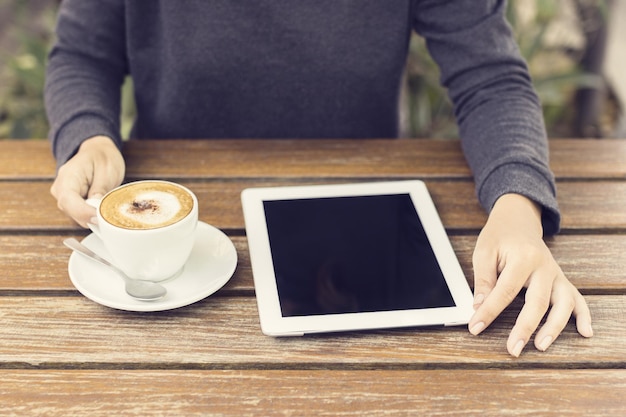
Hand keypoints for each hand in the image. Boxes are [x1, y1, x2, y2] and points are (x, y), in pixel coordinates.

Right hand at [50, 135, 124, 227]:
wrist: (98, 151)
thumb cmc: (103, 157)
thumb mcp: (107, 168)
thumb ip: (100, 188)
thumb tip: (95, 208)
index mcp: (68, 176)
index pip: (68, 200)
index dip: (83, 212)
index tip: (99, 218)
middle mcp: (61, 188)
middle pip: (71, 212)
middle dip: (90, 217)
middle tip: (110, 215)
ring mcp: (65, 197)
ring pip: (76, 216)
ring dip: (93, 216)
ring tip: (109, 208)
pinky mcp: (72, 203)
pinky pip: (81, 215)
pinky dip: (93, 215)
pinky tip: (104, 210)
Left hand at [468, 194, 592, 356]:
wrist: (518, 219)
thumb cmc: (499, 236)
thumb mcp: (484, 252)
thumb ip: (483, 280)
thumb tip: (479, 306)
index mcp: (523, 257)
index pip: (505, 291)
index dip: (489, 312)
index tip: (476, 327)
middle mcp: (544, 267)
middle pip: (538, 302)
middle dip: (524, 328)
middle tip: (513, 349)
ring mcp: (556, 274)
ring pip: (562, 304)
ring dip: (554, 327)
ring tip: (542, 346)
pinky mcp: (561, 280)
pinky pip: (577, 298)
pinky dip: (583, 316)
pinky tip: (585, 331)